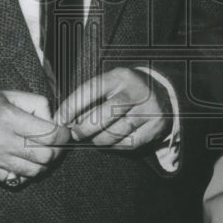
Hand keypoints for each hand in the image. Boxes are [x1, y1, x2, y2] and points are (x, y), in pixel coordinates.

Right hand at [0, 88, 70, 184]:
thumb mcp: (10, 94)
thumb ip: (36, 104)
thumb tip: (55, 121)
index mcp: (7, 117)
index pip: (47, 134)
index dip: (62, 134)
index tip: (64, 132)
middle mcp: (1, 140)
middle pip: (44, 156)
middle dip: (56, 150)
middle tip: (57, 144)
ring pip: (34, 171)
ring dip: (44, 163)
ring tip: (42, 152)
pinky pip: (17, 180)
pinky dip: (27, 173)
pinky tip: (25, 161)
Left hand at [55, 68, 169, 150]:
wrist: (162, 95)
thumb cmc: (126, 91)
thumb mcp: (111, 84)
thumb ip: (90, 98)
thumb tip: (65, 119)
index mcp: (120, 76)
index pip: (90, 91)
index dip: (71, 107)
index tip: (60, 119)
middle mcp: (136, 91)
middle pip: (102, 116)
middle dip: (83, 129)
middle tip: (75, 134)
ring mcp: (148, 110)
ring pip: (113, 134)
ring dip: (97, 140)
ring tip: (92, 137)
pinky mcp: (155, 127)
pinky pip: (127, 144)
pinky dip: (114, 146)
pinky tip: (110, 140)